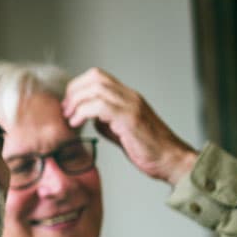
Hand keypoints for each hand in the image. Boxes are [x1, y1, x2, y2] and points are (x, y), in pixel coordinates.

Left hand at [62, 67, 198, 184]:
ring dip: (76, 102)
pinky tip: (77, 124)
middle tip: (65, 111)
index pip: (98, 76)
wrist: (170, 160)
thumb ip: (105, 120)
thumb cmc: (148, 149)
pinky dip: (83, 112)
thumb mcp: (120, 130)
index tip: (68, 106)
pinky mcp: (129, 118)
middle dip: (74, 91)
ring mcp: (131, 105)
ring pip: (96, 87)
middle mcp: (129, 96)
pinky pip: (100, 105)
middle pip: (95, 76)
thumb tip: (88, 116)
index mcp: (127, 97)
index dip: (78, 87)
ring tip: (70, 119)